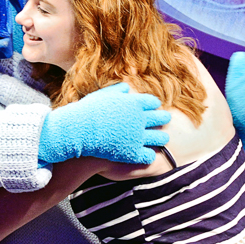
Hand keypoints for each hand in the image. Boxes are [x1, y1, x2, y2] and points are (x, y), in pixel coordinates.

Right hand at [39, 83, 170, 164]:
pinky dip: (149, 155)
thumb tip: (127, 87)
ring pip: (160, 138)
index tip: (154, 106)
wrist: (78, 131)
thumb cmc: (87, 111)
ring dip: (162, 138)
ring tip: (163, 139)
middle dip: (163, 118)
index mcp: (134, 103)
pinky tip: (148, 154)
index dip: (154, 104)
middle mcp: (139, 119)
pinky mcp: (133, 153)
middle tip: (166, 119)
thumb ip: (116, 90)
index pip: (152, 102)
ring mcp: (137, 136)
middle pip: (160, 118)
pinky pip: (149, 156)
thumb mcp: (102, 95)